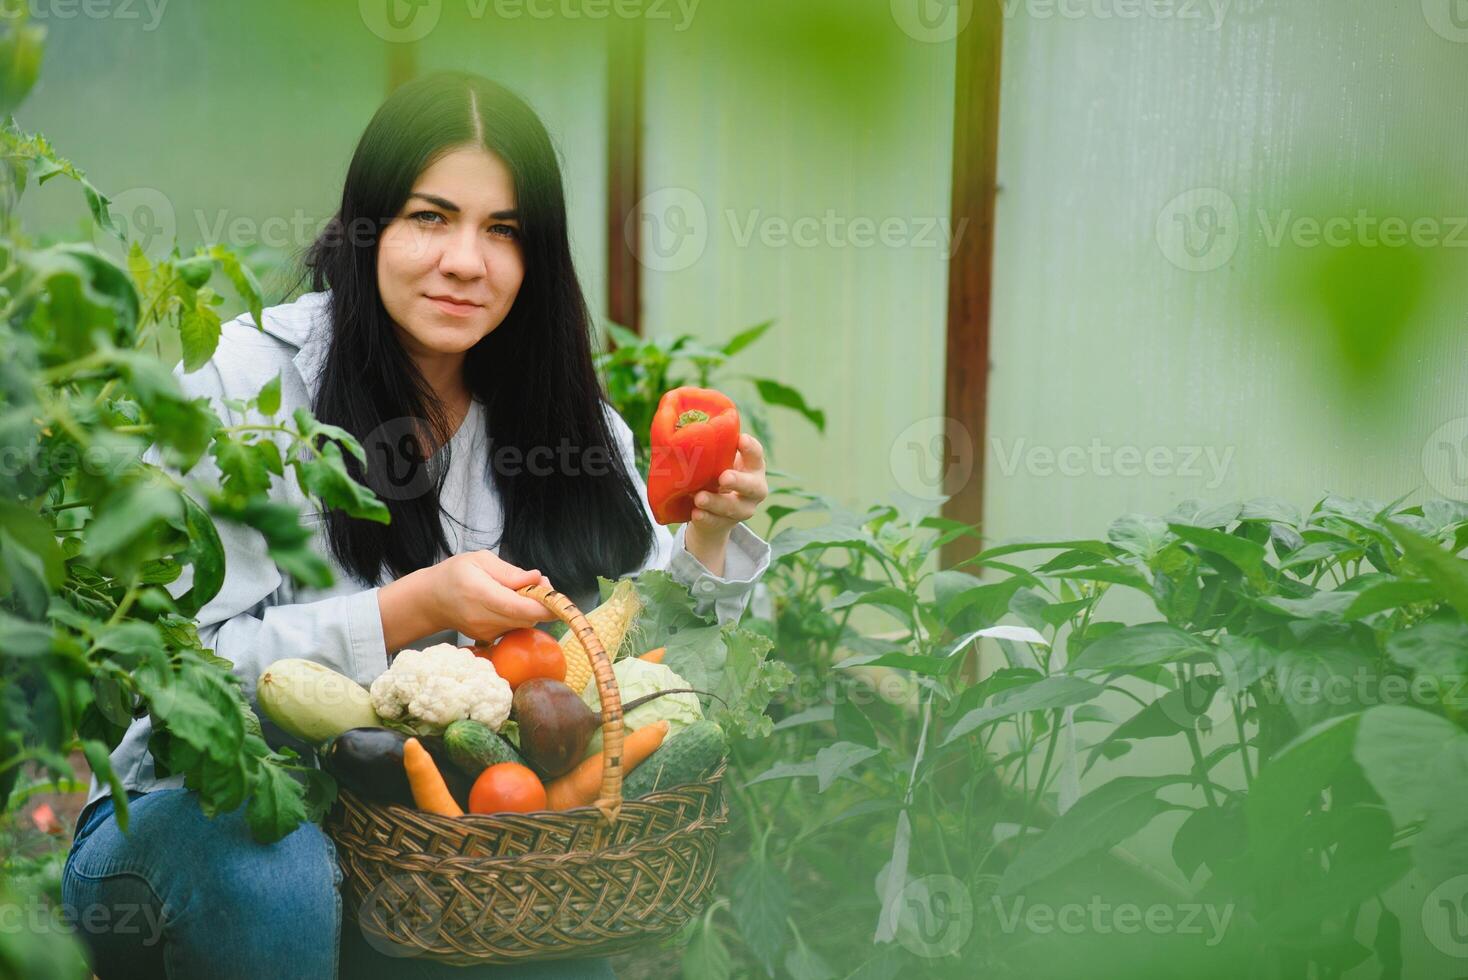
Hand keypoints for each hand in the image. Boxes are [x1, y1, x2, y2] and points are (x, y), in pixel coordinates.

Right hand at [424, 551, 556, 643]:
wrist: (431, 600)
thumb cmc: (455, 574)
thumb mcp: (480, 560)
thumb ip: (509, 571)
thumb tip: (536, 578)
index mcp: (480, 593)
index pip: (516, 606)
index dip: (542, 604)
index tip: (554, 594)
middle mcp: (483, 617)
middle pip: (526, 617)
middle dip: (541, 602)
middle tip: (539, 582)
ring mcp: (485, 631)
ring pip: (523, 623)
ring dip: (531, 608)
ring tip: (522, 589)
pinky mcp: (488, 637)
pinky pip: (515, 626)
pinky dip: (520, 614)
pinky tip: (511, 601)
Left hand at [687, 433, 767, 537]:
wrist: (711, 513)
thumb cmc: (714, 475)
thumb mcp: (717, 461)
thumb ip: (709, 448)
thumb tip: (676, 422)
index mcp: (753, 466)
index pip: (757, 455)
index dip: (751, 448)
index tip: (740, 439)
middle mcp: (754, 488)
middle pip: (752, 486)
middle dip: (739, 481)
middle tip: (724, 477)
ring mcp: (742, 509)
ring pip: (733, 507)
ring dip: (716, 502)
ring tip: (699, 498)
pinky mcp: (726, 525)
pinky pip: (717, 523)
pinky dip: (706, 518)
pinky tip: (696, 514)